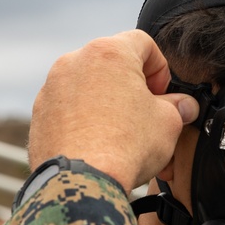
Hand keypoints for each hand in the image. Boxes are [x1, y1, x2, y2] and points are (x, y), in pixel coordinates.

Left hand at [28, 30, 199, 191]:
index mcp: (109, 53)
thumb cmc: (125, 146)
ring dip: (111, 104)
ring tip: (126, 136)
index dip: (161, 69)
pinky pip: (71, 109)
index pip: (144, 43)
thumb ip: (178, 107)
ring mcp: (53, 87)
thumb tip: (184, 107)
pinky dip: (87, 120)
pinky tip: (102, 145)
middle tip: (148, 115)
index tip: (164, 94)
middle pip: (114, 65)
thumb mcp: (169, 123)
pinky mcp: (40, 113)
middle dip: (135, 88)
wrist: (82, 181)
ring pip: (91, 87)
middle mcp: (75, 62)